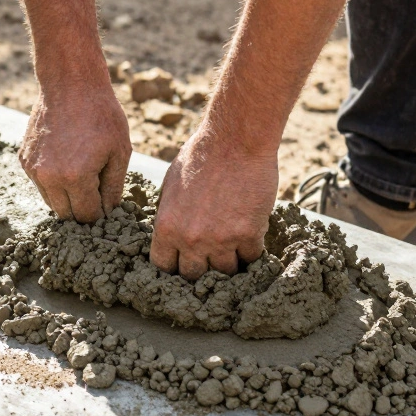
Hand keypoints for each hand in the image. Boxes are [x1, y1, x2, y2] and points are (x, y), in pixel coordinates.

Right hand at [19, 87, 131, 222]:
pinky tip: (67, 162)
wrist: (69, 83)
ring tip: (83, 176)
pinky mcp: (24, 160)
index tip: (108, 204)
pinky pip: (41, 184)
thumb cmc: (100, 115)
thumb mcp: (119, 152)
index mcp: (75, 178)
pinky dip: (54, 182)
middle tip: (97, 193)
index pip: (87, 215)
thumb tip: (109, 212)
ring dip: (67, 198)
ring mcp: (33, 169)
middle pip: (67, 215)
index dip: (101, 214)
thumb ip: (114, 188)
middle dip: (83, 209)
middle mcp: (49, 178)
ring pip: (52, 202)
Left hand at [149, 123, 278, 279]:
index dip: (174, 265)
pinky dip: (251, 250)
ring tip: (233, 247)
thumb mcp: (171, 185)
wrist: (237, 140)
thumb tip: (169, 235)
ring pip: (225, 273)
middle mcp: (191, 240)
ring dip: (229, 262)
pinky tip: (251, 235)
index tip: (183, 261)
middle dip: (201, 268)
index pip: (164, 266)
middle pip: (193, 276)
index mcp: (166, 227)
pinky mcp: (249, 235)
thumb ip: (170, 214)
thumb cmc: (202, 155)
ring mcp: (221, 240)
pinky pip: (251, 257)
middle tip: (210, 257)